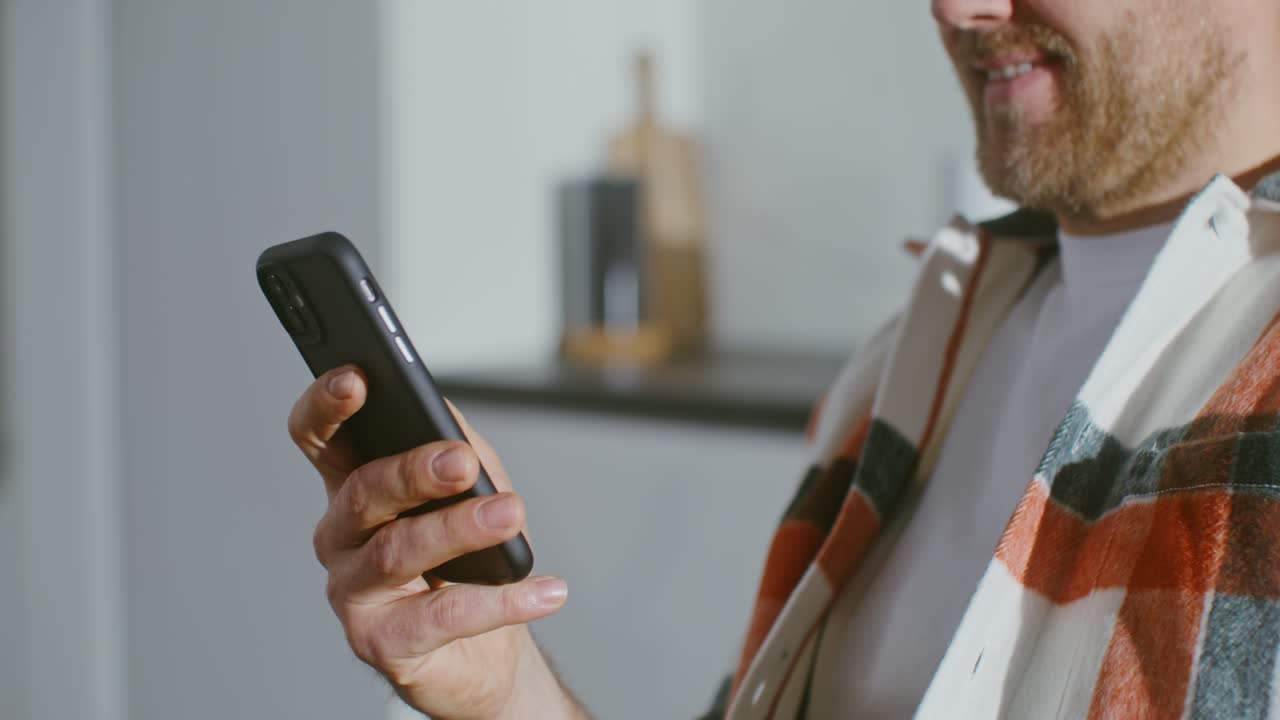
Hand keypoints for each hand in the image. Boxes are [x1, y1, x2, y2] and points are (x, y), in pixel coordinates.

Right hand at [289, 366, 582, 719]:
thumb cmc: (469, 558)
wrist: (484, 653)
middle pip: (362, 491)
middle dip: (413, 470)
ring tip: (510, 515)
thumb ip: (453, 443)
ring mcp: (353, 592)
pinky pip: (441, 617)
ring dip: (459, 529)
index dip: (327, 406)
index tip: (357, 378)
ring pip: (397, 551)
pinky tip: (545, 590)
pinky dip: (500, 603)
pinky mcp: (380, 643)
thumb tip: (445, 414)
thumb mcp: (467, 488)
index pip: (319, 437)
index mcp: (351, 485)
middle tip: (461, 460)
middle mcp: (340, 537)